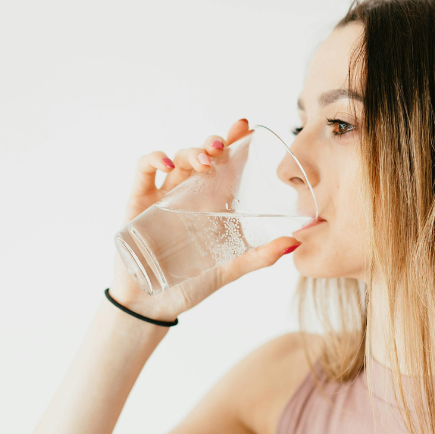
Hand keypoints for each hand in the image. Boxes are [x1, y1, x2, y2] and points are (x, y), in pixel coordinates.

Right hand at [108, 118, 300, 322]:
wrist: (152, 306)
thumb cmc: (191, 285)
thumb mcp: (230, 269)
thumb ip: (260, 256)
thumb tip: (296, 243)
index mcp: (212, 204)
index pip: (226, 165)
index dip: (235, 142)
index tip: (246, 127)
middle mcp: (189, 195)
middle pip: (202, 156)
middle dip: (213, 143)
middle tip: (224, 144)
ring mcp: (163, 196)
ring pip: (176, 160)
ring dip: (191, 152)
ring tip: (205, 159)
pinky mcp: (138, 203)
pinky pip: (143, 171)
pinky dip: (154, 160)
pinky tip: (167, 165)